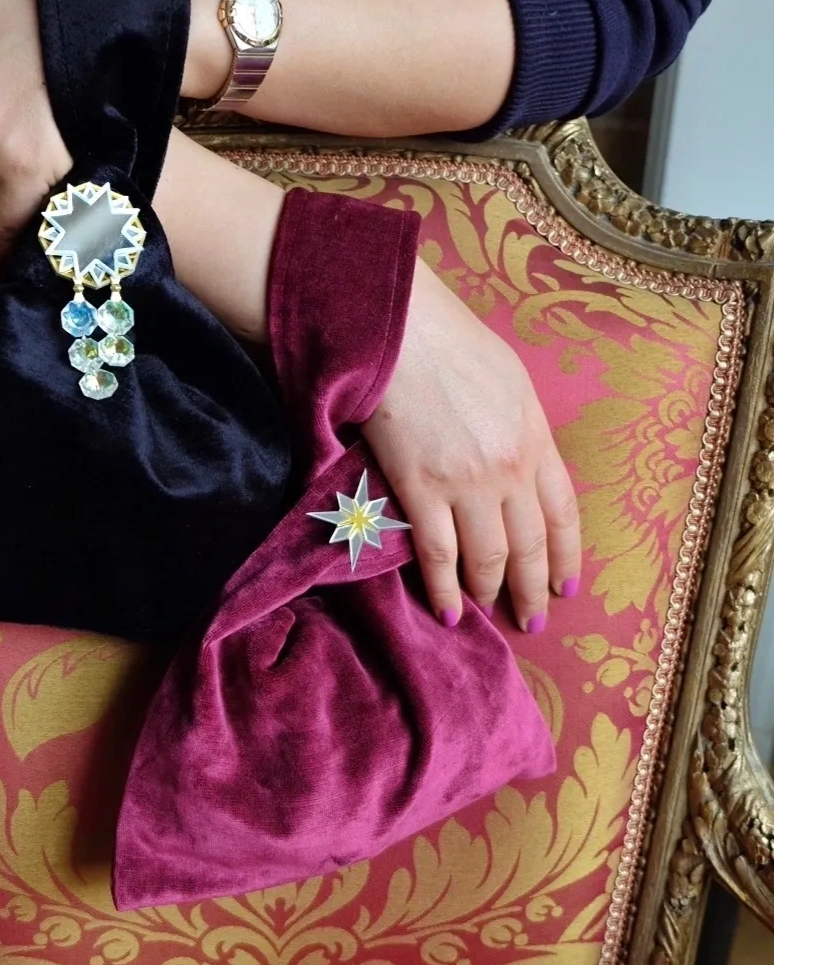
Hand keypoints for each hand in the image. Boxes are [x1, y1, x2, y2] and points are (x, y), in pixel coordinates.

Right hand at [363, 265, 580, 631]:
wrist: (405, 336)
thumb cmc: (453, 347)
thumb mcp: (512, 383)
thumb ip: (523, 429)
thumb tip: (522, 464)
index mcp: (536, 440)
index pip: (563, 513)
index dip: (566, 556)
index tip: (567, 586)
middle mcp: (510, 470)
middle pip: (530, 545)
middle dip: (534, 589)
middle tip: (533, 621)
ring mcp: (467, 485)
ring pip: (489, 557)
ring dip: (491, 592)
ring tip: (491, 614)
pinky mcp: (422, 491)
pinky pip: (439, 555)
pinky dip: (445, 590)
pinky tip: (449, 613)